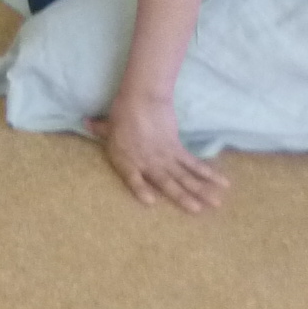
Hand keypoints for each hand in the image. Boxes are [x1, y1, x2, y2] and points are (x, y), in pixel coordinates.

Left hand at [88, 93, 229, 212]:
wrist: (143, 97)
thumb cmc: (122, 111)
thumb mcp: (107, 124)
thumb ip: (99, 128)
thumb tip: (86, 122)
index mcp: (125, 159)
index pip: (132, 179)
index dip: (140, 190)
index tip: (150, 201)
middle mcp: (146, 162)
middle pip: (166, 183)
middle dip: (183, 198)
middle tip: (197, 210)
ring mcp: (164, 156)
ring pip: (184, 176)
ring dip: (201, 190)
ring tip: (215, 203)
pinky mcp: (177, 148)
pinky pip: (194, 163)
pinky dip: (208, 173)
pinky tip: (222, 182)